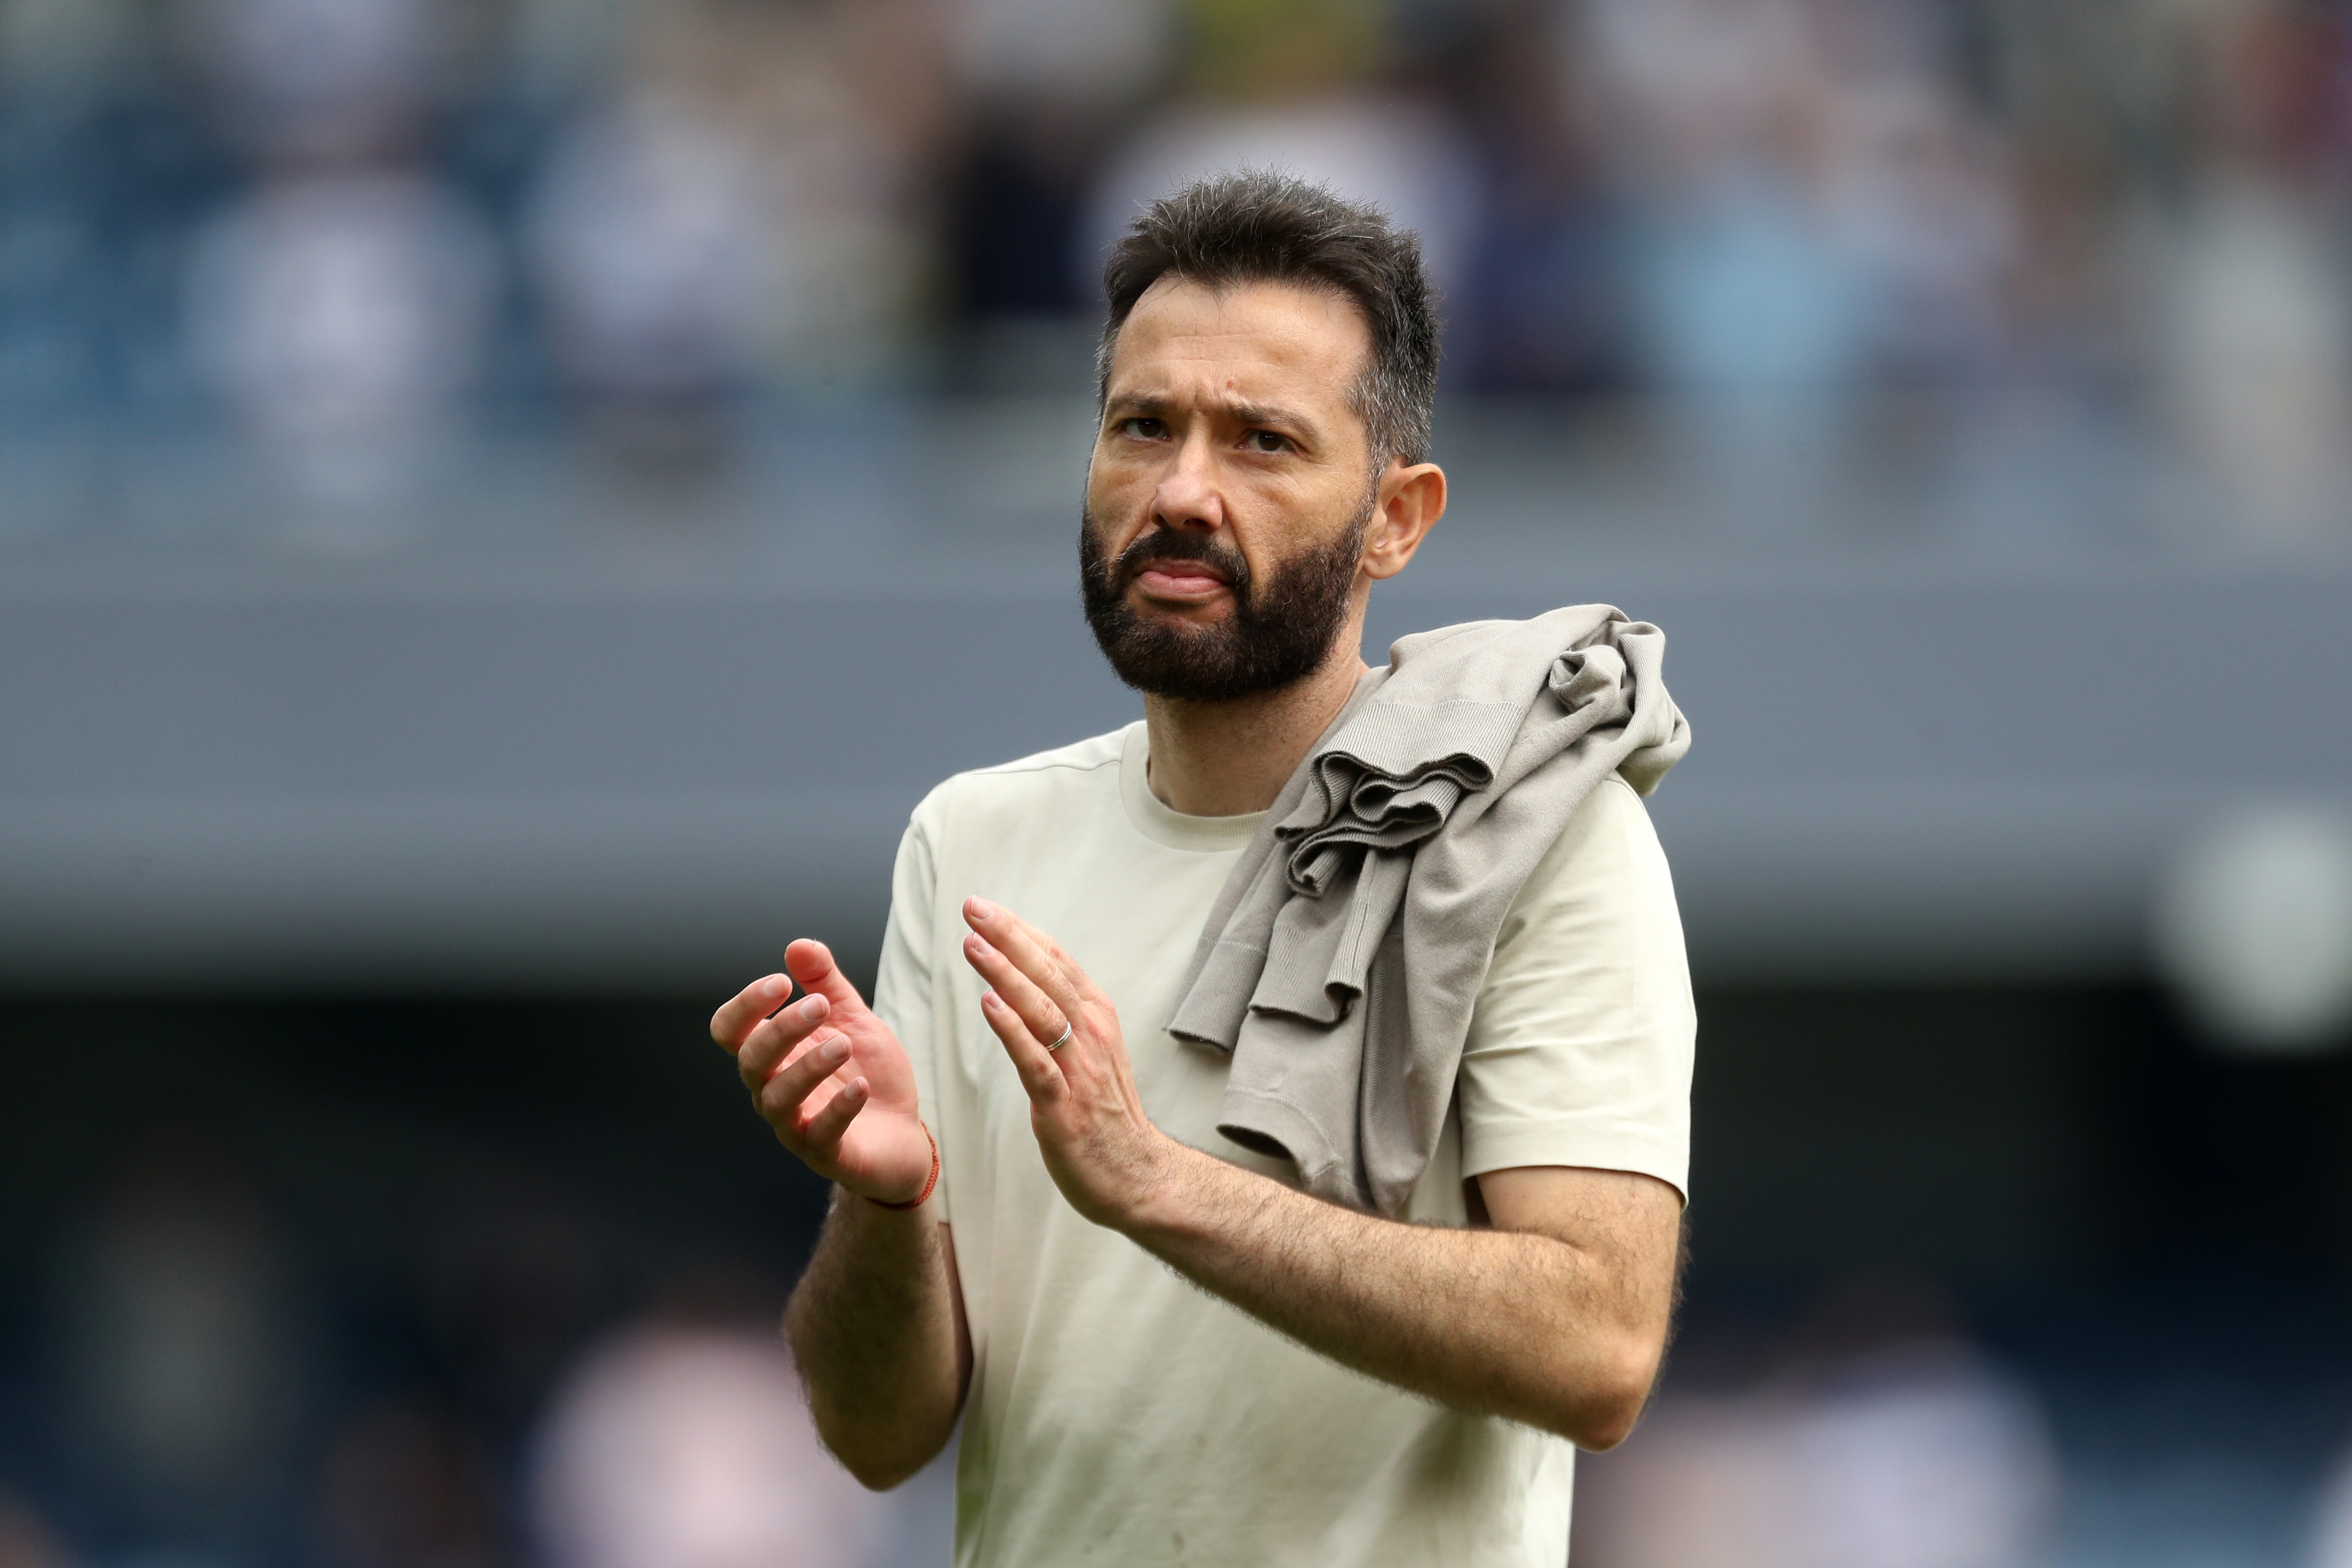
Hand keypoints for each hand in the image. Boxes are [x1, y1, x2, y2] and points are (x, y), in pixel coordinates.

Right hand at [711, 938, 933, 1205]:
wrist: (902, 1133)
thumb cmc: (865, 1071)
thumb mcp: (852, 1019)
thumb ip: (825, 984)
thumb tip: (798, 945)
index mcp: (774, 1056)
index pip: (730, 1031)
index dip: (745, 1006)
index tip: (781, 981)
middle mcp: (773, 1091)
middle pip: (752, 1062)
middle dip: (783, 1030)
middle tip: (820, 1005)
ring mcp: (796, 1126)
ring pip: (778, 1099)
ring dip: (808, 1066)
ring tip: (843, 1044)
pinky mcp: (826, 1154)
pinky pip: (819, 1135)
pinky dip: (839, 1108)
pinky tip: (860, 1085)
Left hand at [959, 897, 1176, 1226]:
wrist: (1137, 1174)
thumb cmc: (1106, 1113)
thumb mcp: (1091, 1050)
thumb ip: (1063, 1014)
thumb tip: (1027, 978)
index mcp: (1096, 1016)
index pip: (1056, 961)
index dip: (1020, 931)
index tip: (985, 906)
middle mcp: (1091, 1033)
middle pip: (1047, 974)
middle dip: (1009, 938)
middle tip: (974, 908)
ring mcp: (1079, 1068)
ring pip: (1041, 1010)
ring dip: (1006, 974)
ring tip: (974, 946)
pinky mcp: (1064, 1105)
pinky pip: (1036, 1061)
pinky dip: (1012, 1031)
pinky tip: (989, 1005)